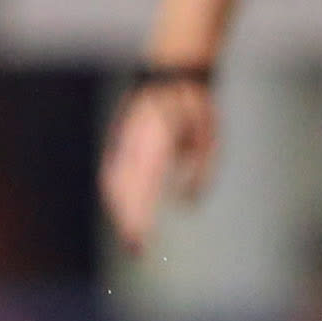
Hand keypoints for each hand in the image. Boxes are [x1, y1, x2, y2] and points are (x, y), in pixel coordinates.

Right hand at [103, 73, 217, 251]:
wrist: (172, 69)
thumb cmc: (195, 105)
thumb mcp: (210, 137)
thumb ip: (200, 171)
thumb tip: (186, 203)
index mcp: (157, 139)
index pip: (144, 185)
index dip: (139, 215)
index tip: (141, 239)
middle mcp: (135, 141)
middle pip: (124, 189)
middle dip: (128, 221)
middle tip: (136, 251)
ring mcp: (123, 138)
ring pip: (114, 182)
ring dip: (120, 212)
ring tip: (131, 238)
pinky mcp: (118, 138)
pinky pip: (111, 171)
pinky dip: (114, 195)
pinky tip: (122, 212)